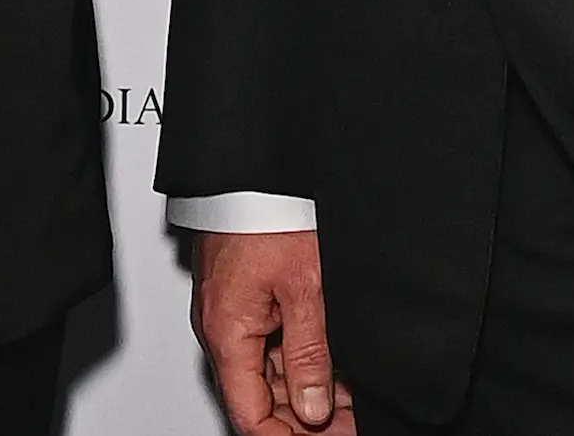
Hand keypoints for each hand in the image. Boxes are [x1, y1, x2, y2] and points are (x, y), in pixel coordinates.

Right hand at [195, 228, 349, 435]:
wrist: (251, 164)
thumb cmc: (269, 211)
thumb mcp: (305, 289)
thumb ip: (308, 355)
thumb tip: (313, 409)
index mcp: (227, 333)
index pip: (250, 415)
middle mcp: (221, 328)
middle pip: (259, 398)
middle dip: (305, 418)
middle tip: (349, 423)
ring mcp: (230, 311)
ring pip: (266, 372)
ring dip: (307, 389)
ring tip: (352, 396)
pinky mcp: (242, 294)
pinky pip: (267, 341)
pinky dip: (298, 358)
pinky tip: (333, 362)